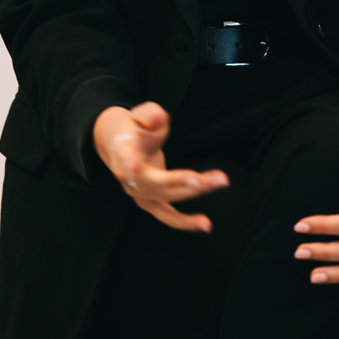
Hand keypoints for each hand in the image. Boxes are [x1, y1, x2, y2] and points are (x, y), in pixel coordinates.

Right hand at [93, 102, 228, 231]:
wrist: (120, 145)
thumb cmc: (134, 130)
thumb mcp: (140, 114)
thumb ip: (150, 114)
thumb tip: (158, 118)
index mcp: (123, 151)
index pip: (125, 157)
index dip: (129, 163)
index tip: (134, 167)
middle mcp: (129, 177)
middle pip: (154, 182)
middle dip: (179, 181)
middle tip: (201, 179)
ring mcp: (139, 193)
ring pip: (166, 198)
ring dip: (193, 192)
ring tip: (218, 182)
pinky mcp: (150, 203)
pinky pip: (168, 216)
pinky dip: (186, 222)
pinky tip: (204, 224)